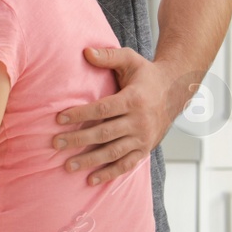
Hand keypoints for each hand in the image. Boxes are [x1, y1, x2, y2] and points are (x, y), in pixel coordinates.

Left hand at [55, 46, 187, 185]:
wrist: (175, 91)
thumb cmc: (145, 74)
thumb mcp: (130, 60)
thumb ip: (108, 56)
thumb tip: (86, 52)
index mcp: (134, 99)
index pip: (103, 109)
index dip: (80, 114)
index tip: (58, 118)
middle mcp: (140, 121)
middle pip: (105, 133)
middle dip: (79, 139)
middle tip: (56, 144)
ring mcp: (143, 137)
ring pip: (114, 152)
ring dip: (90, 160)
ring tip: (68, 166)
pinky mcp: (145, 148)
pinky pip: (127, 164)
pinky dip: (110, 173)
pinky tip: (91, 180)